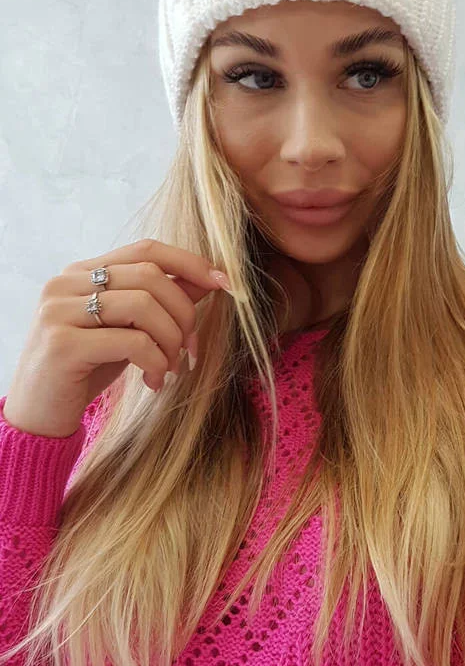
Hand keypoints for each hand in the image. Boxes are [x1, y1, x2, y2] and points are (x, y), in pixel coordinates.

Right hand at [3, 240, 229, 439]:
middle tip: (190, 349)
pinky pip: (132, 341)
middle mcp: (66, 282)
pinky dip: (156, 361)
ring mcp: (59, 311)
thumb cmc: (85, 370)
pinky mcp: (62, 344)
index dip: (190, 262)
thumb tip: (206, 280)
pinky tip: (154, 381)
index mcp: (81, 272)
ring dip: (171, 340)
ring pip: (143, 305)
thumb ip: (157, 302)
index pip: (146, 249)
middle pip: (150, 276)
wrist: (38, 416)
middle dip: (184, 313)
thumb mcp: (126, 329)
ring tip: (170, 368)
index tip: (225, 283)